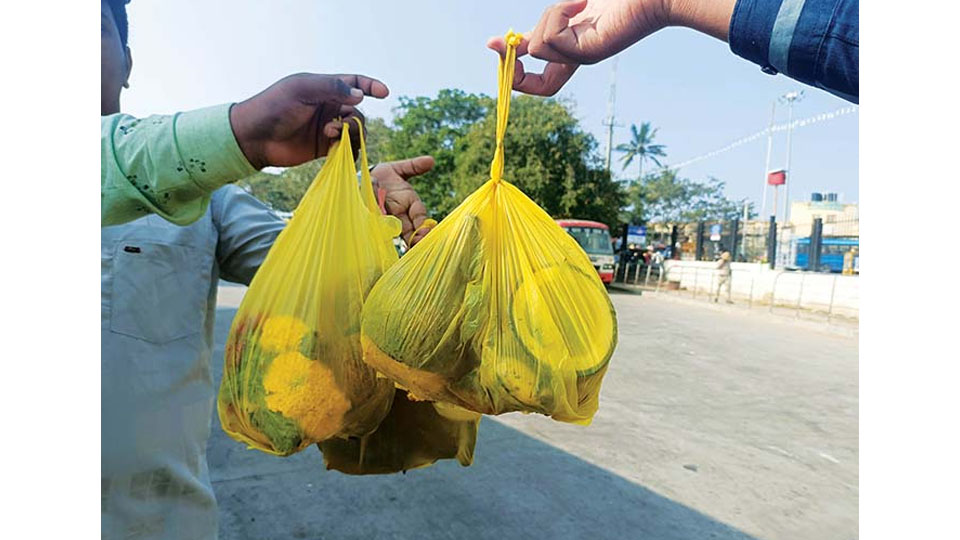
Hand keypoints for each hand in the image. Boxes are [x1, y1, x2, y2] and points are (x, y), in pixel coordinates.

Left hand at [229, 73, 388, 168]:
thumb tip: (361, 96)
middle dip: (354, 119)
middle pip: (359, 110)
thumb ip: (332, 88)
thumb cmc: (274, 106)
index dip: (371, 86)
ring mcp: (328, 128)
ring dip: (351, 133)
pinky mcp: (325, 148)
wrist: (255, 137)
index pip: (355, 84)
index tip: (385, 92)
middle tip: (335, 126)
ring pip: (356, 131)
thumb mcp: (302, 89)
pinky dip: (349, 150)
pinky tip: (337, 150)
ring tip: (330, 136)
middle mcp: (329, 107)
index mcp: (324, 88)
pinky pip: (348, 148)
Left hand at [370, 156, 435, 245]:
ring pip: (396, 234)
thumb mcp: (398, 169)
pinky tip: (382, 248)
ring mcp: (388, 221)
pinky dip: (381, 239)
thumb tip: (431, 160)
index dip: (422, 224)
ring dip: (401, 242)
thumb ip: (413, 166)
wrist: (364, 181)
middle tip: (417, 247)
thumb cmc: (384, 176)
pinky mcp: (375, 224)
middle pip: (411, 230)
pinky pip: (379, 233)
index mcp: (408, 202)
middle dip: (415, 239)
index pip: (419, 215)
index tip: (424, 232)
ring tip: (406, 252)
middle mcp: (400, 215)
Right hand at [487, 0, 739, 96]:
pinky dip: (558, 14)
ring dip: (548, 17)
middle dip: (514, 68)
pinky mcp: (589, 52)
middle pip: (539, 87)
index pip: (541, 80)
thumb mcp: (566, 10)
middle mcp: (579, 59)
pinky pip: (552, 38)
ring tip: (576, 1)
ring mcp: (584, 58)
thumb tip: (503, 40)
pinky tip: (582, 2)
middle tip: (504, 44)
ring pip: (540, 46)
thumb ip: (542, 24)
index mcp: (574, 49)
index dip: (516, 72)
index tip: (496, 47)